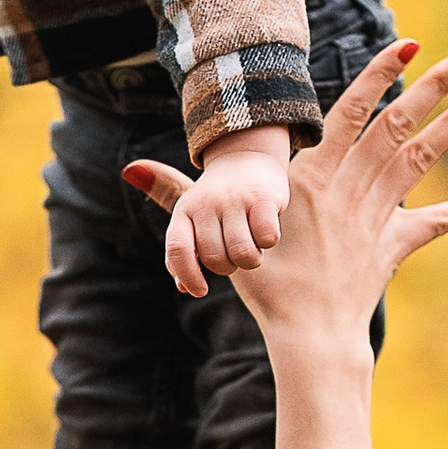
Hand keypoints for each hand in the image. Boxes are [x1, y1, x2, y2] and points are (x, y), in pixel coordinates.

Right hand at [125, 41, 447, 353]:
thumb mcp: (213, 231)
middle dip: (436, 86)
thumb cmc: (261, 284)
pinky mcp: (397, 247)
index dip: (380, 75)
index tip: (407, 43)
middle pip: (400, 125)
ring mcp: (379, 215)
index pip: (352, 111)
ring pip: (424, 159)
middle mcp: (353, 187)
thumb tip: (129, 169)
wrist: (306, 336)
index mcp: (315, 175)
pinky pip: (439, 222)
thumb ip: (174, 194)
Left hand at [155, 123, 291, 299]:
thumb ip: (184, 252)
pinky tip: (265, 229)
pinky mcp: (263, 196)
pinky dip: (269, 241)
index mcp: (183, 211)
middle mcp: (205, 202)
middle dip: (227, 267)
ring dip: (251, 258)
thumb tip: (183, 287)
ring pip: (242, 254)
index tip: (200, 291)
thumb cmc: (216, 203)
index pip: (178, 250)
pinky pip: (267, 238)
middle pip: (215, 259)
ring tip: (251, 243)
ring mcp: (234, 198)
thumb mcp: (192, 220)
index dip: (188, 276)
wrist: (246, 158)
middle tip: (234, 253)